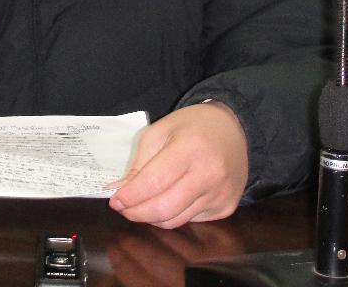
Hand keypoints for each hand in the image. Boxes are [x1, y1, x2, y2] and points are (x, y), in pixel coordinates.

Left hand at [108, 101, 247, 227]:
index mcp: (190, 150)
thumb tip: (119, 192)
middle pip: (165, 209)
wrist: (232, 128)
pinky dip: (173, 214)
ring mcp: (221, 195)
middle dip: (137, 213)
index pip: (154, 183)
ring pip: (176, 220)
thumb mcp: (159, 131)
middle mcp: (210, 175)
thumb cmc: (192, 126)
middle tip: (123, 208)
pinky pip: (191, 220)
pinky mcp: (226, 207)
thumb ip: (138, 163)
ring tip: (141, 204)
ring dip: (152, 217)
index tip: (114, 201)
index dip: (131, 196)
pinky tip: (168, 200)